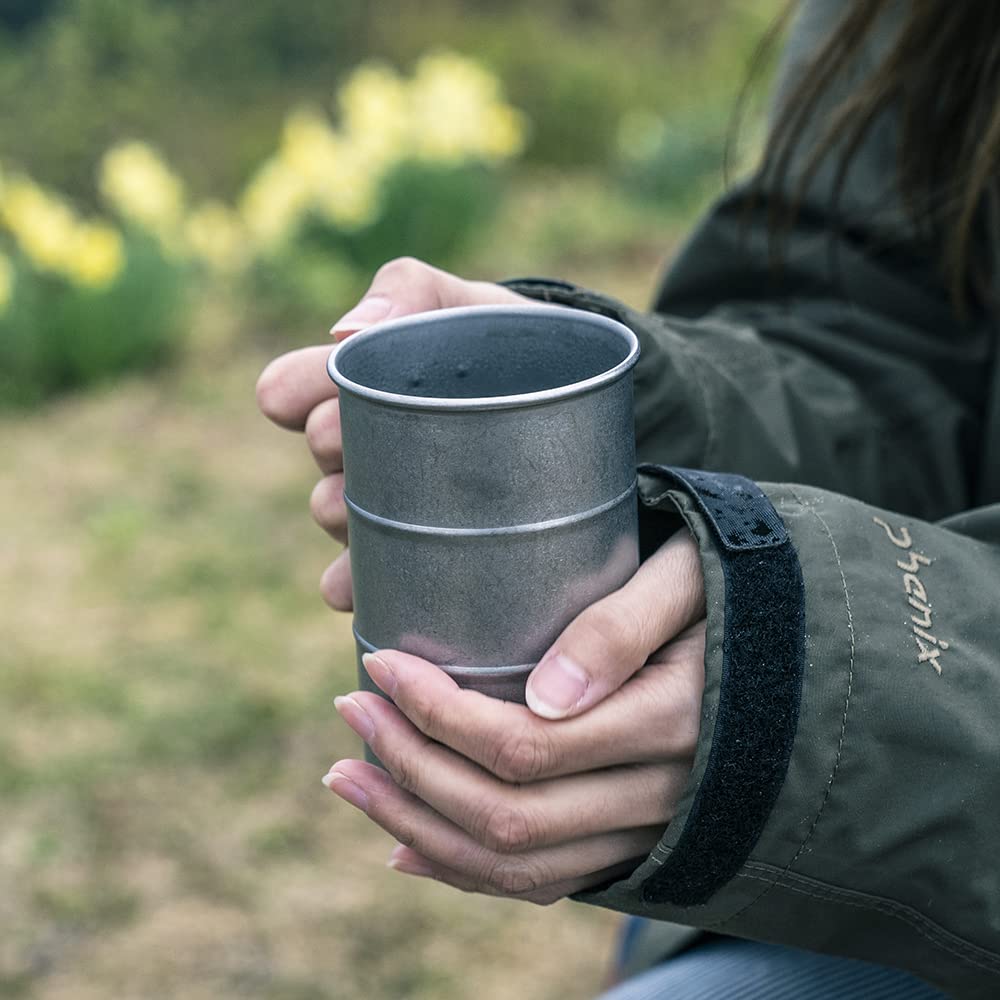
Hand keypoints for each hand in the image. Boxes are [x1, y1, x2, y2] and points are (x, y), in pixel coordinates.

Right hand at [255, 257, 527, 610]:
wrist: (574, 402)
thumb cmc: (508, 345)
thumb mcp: (465, 306)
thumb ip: (409, 293)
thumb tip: (346, 331)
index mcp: (362, 383)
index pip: (294, 387)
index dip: (296, 391)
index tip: (318, 396)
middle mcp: (366, 443)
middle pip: (322, 456)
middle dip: (334, 449)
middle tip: (358, 442)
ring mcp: (390, 502)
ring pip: (337, 516)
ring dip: (341, 517)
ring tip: (366, 514)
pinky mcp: (419, 553)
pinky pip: (369, 577)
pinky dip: (355, 583)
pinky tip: (355, 590)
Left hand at [324, 532, 706, 903]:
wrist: (804, 654)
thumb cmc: (734, 593)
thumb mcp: (689, 578)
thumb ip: (622, 627)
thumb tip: (542, 695)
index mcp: (669, 723)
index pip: (520, 744)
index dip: (434, 711)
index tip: (379, 661)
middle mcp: (658, 796)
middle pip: (504, 813)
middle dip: (409, 765)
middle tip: (348, 709)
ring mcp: (648, 832)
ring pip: (514, 862)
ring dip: (417, 825)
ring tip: (347, 777)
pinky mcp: (637, 845)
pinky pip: (544, 882)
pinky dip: (464, 870)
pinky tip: (405, 846)